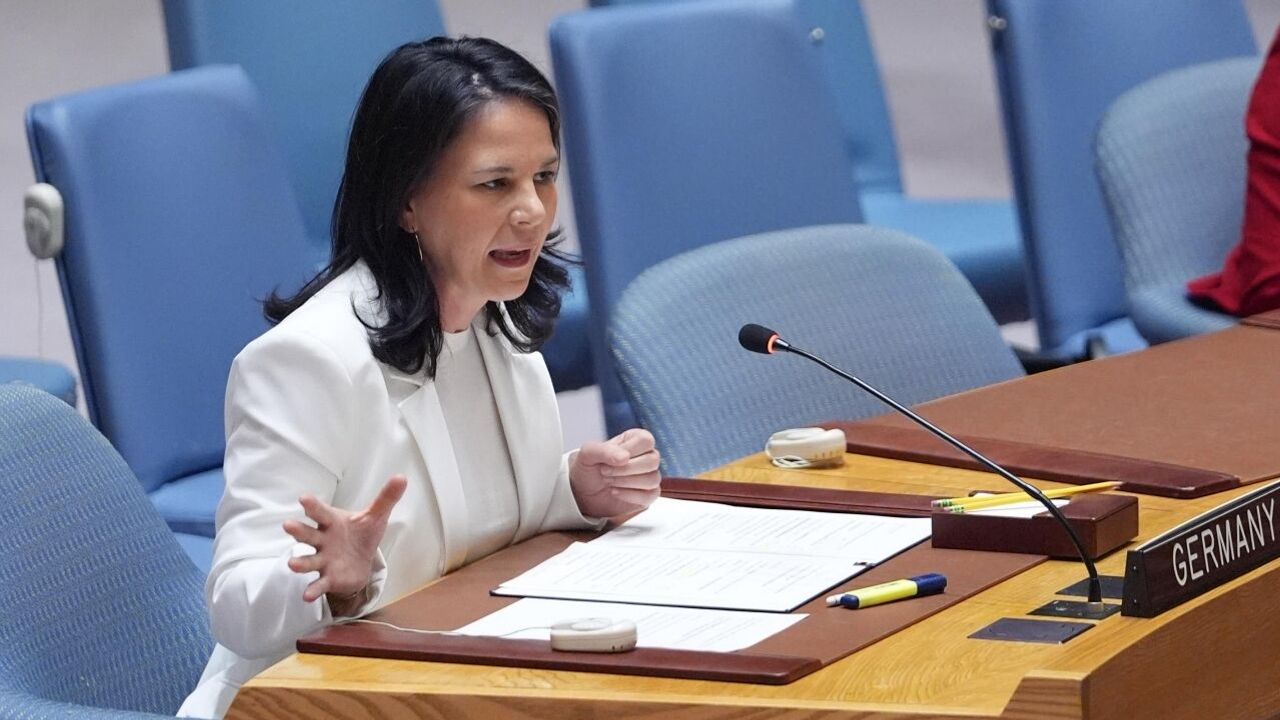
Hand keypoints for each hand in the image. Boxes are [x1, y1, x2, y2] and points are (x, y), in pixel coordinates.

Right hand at [282, 475, 406, 602]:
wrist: (361, 561)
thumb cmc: (362, 533)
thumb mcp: (376, 515)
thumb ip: (386, 497)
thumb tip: (402, 477)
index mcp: (332, 522)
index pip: (321, 512)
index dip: (313, 505)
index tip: (303, 498)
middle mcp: (323, 540)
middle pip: (308, 534)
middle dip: (298, 530)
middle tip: (287, 525)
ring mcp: (323, 560)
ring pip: (309, 560)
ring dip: (301, 562)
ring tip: (292, 564)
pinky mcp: (328, 578)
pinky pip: (319, 584)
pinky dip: (313, 589)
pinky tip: (307, 596)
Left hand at [570, 428, 661, 518]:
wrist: (583, 491)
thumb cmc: (589, 468)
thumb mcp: (588, 453)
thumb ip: (604, 450)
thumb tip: (625, 457)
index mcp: (634, 440)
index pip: (646, 440)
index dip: (629, 451)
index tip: (612, 459)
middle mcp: (645, 456)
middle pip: (652, 460)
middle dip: (625, 469)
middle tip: (605, 472)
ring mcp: (649, 476)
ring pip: (652, 479)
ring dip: (626, 482)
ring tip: (609, 481)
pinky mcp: (648, 495)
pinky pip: (650, 496)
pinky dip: (630, 495)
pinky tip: (615, 492)